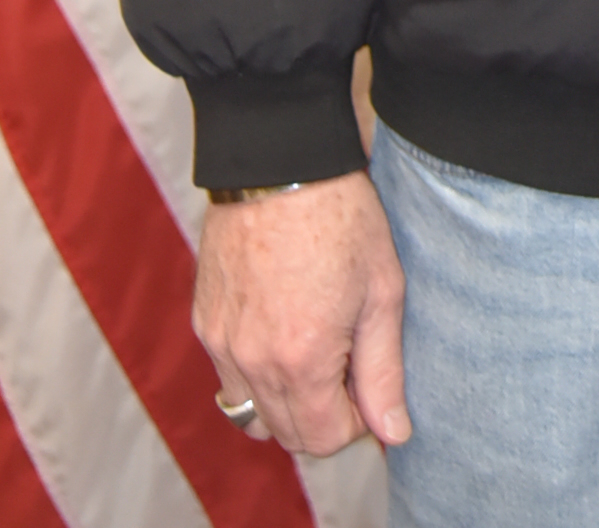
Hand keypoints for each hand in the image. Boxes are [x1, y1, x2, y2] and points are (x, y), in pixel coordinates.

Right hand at [193, 170, 409, 456]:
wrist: (282, 159)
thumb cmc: (342, 216)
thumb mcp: (382, 290)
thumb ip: (384, 370)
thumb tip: (394, 433)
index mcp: (302, 359)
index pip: (323, 439)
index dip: (356, 422)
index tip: (369, 383)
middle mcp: (252, 361)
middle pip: (286, 434)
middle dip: (323, 414)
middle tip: (347, 364)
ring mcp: (220, 343)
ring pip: (252, 413)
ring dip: (287, 400)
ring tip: (315, 349)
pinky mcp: (204, 321)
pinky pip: (228, 377)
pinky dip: (256, 373)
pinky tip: (282, 327)